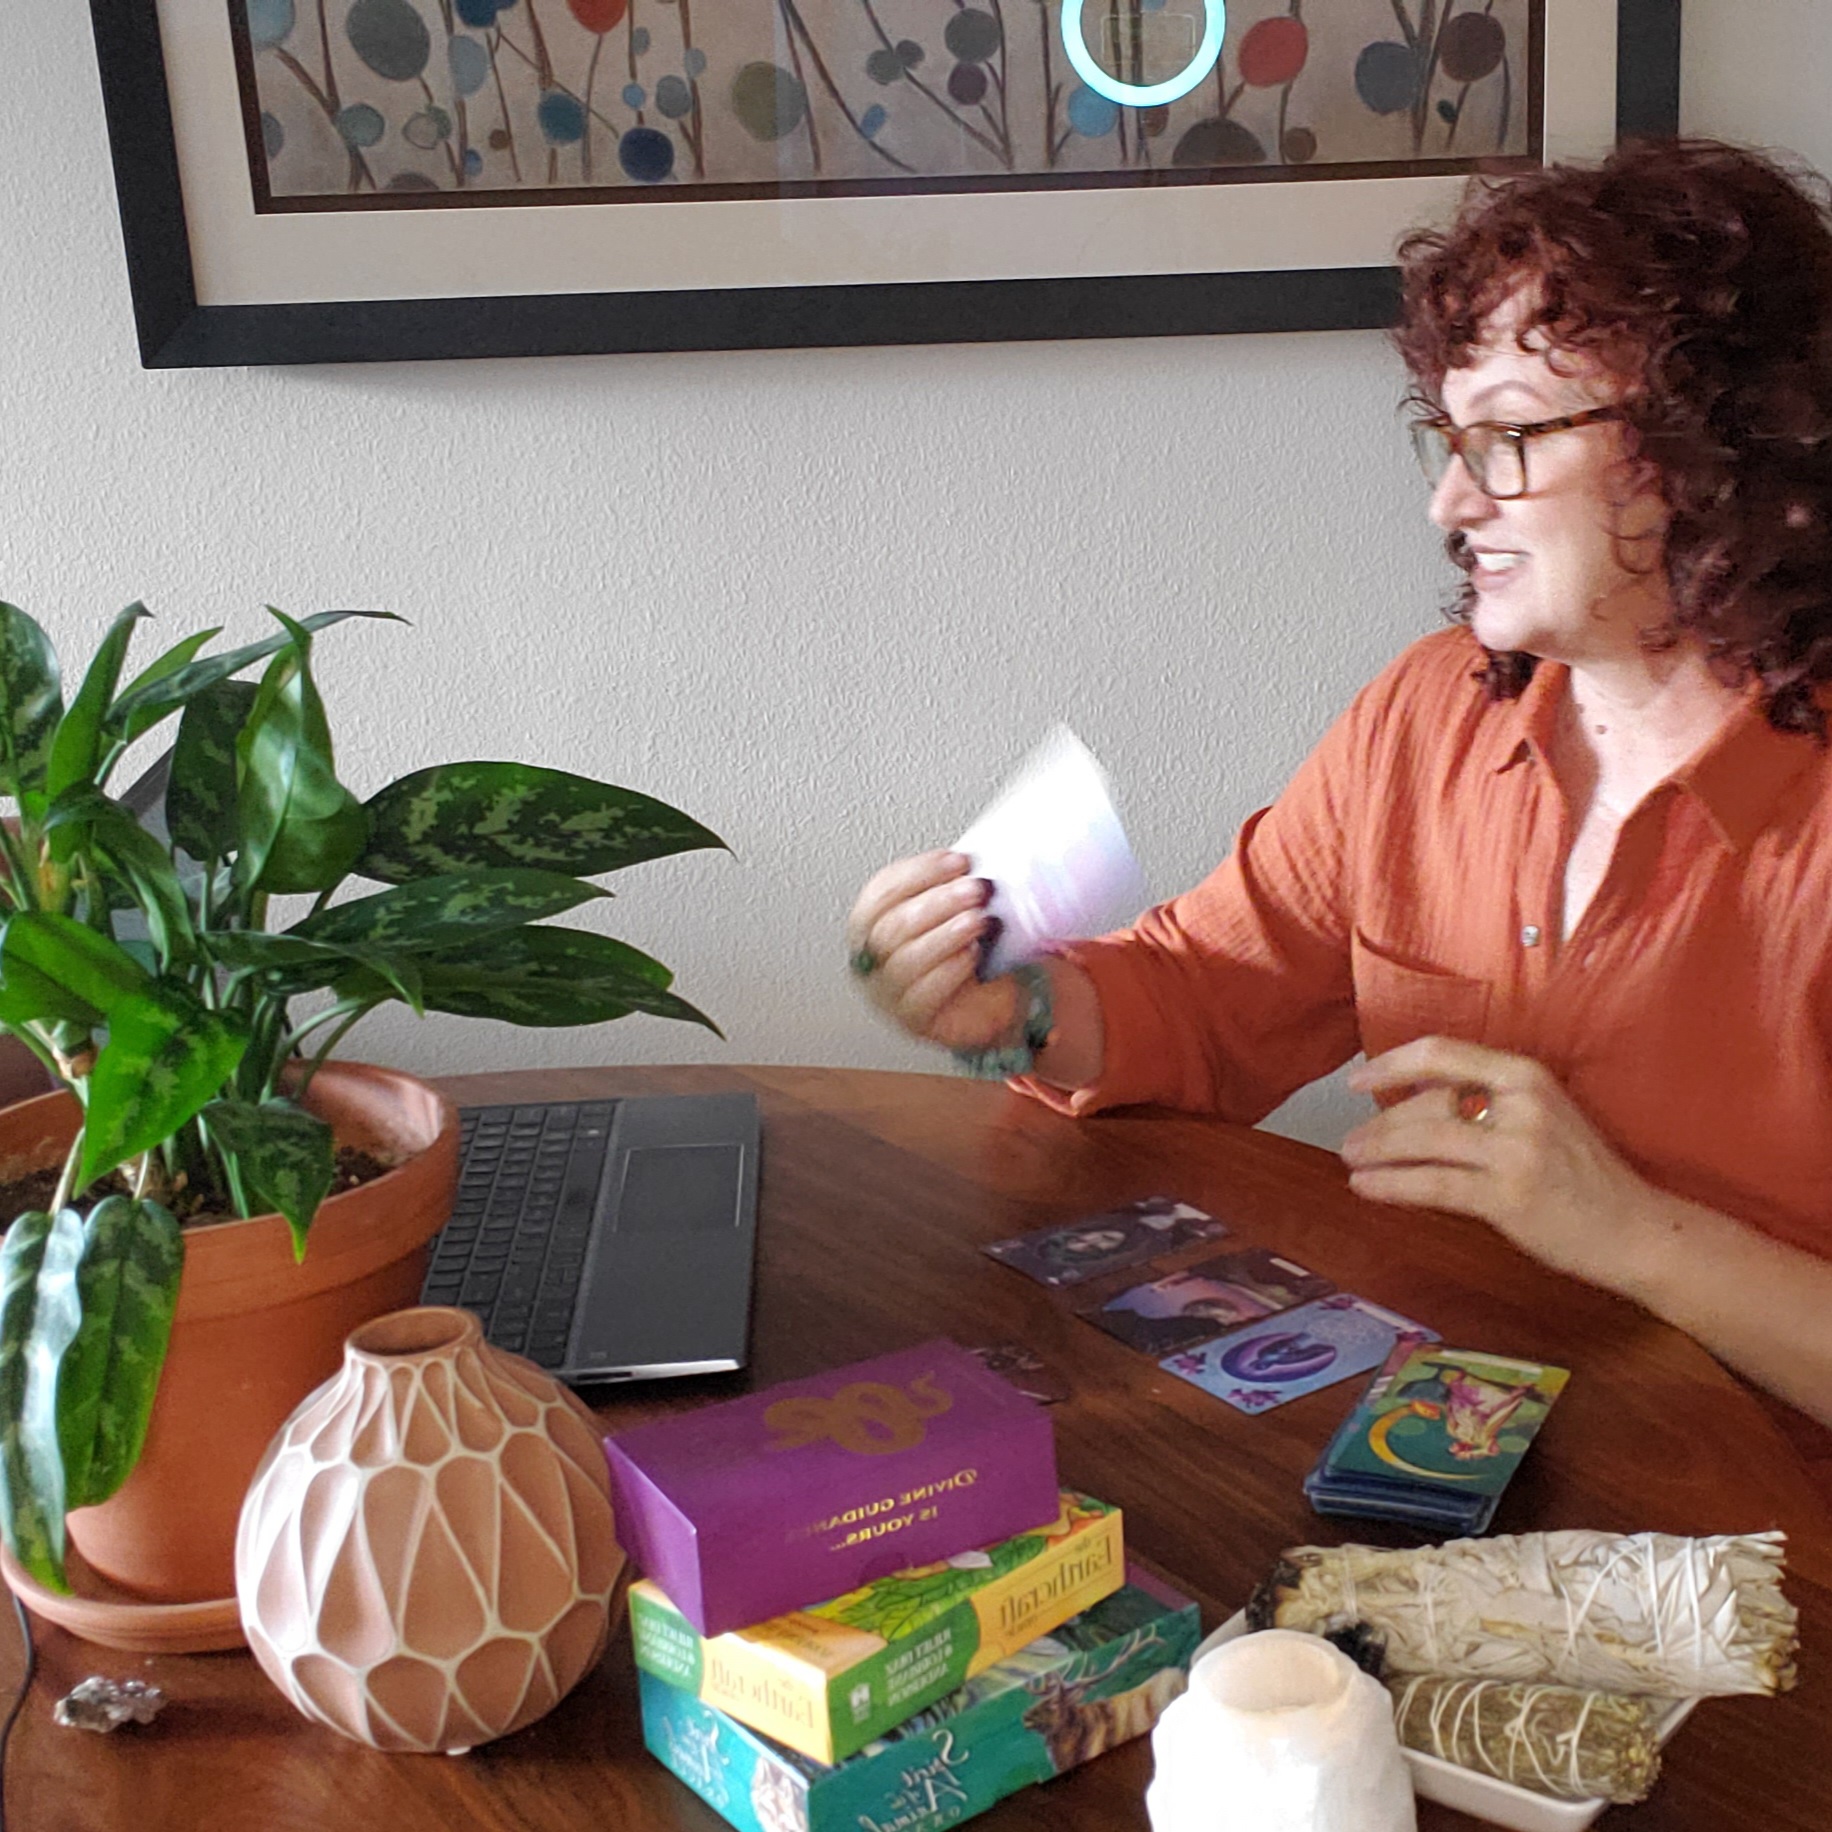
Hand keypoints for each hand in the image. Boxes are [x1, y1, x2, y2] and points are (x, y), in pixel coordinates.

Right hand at [845, 851, 1021, 1051]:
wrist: (990, 1001)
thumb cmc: (967, 950)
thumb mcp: (955, 910)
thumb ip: (951, 885)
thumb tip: (967, 861)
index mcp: (872, 923)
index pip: (880, 893)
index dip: (918, 873)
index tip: (957, 861)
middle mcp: (872, 958)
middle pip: (892, 927)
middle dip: (938, 902)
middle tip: (975, 889)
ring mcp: (887, 993)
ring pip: (905, 960)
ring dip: (946, 934)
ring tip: (979, 921)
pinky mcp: (912, 1020)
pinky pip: (925, 994)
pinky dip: (951, 969)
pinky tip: (973, 954)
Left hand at [1339, 1036, 1665, 1291]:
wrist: (1637, 1229)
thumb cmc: (1582, 1174)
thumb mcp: (1541, 1117)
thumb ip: (1486, 1103)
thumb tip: (1411, 1101)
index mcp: (1526, 1075)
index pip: (1442, 1053)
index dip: (1391, 1062)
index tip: (1358, 1079)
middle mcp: (1522, 1104)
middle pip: (1427, 1103)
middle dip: (1380, 1124)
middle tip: (1349, 1142)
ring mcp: (1517, 1150)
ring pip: (1423, 1142)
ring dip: (1376, 1152)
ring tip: (1350, 1162)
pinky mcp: (1508, 1196)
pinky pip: (1433, 1185)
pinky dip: (1391, 1185)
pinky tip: (1366, 1187)